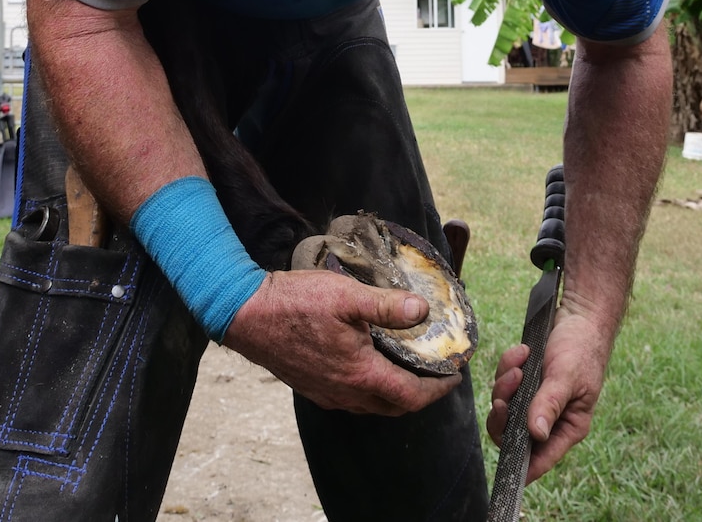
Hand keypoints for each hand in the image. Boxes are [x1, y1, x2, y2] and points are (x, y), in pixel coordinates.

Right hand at [223, 269, 461, 414]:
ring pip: (372, 403)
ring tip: (407, 365)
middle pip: (394, 405)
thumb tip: (422, 310)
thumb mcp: (347, 296)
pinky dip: (372, 387)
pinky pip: (352, 396)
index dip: (437, 389)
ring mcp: (327, 392)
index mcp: (360, 375)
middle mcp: (345, 393)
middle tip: (435, 371)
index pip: (411, 396)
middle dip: (420, 394)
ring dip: (395, 391)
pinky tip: (371, 362)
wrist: (247, 314)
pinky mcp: (312, 385)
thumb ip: (386, 306)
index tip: (454, 375)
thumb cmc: (296, 302)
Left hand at [486, 310, 609, 481]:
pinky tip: (522, 351)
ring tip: (520, 361)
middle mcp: (550, 417)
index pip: (541, 458)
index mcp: (568, 426)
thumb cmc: (582, 348)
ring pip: (505, 405)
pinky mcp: (524, 381)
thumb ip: (550, 404)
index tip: (503, 463)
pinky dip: (508, 366)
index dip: (521, 465)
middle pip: (512, 433)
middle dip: (505, 412)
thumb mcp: (567, 377)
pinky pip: (504, 382)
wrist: (579, 316)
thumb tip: (535, 434)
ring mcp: (534, 398)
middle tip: (506, 393)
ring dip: (506, 383)